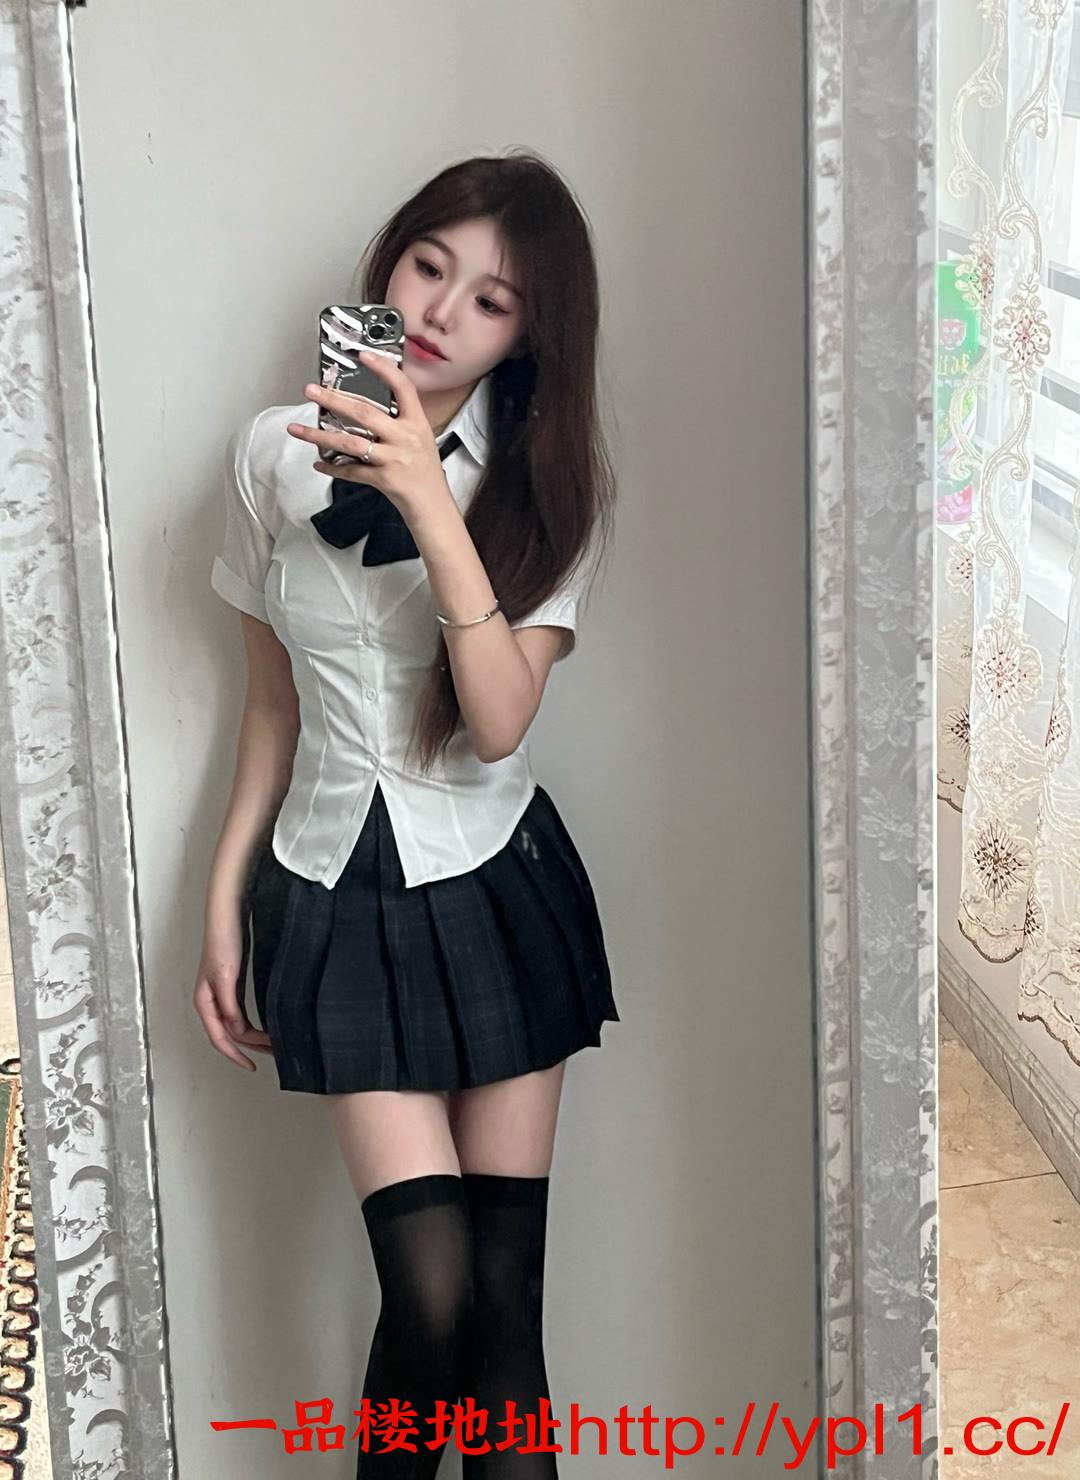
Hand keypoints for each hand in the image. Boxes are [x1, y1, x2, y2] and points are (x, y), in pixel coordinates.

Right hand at [192, 917, 273, 1071]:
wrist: (227, 918)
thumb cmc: (222, 943)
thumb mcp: (226, 977)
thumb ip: (229, 1006)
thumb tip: (236, 1030)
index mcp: (204, 1003)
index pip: (220, 1039)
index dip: (235, 1055)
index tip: (252, 1065)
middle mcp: (211, 1002)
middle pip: (229, 1034)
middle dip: (250, 1047)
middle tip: (273, 1052)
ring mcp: (222, 995)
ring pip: (236, 1025)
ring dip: (253, 1036)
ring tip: (273, 1042)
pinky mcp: (232, 986)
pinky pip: (240, 1013)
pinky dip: (252, 1023)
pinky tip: (265, 1025)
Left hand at [287, 352, 450, 519]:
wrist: (434, 508)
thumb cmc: (426, 475)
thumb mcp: (422, 441)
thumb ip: (400, 423)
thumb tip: (367, 409)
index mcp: (417, 423)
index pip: (403, 387)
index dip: (383, 369)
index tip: (363, 356)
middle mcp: (406, 438)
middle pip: (365, 412)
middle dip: (333, 399)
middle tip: (312, 390)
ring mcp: (395, 459)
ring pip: (351, 442)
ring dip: (320, 436)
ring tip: (298, 430)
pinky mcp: (385, 479)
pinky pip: (352, 471)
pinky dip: (333, 467)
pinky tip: (320, 463)